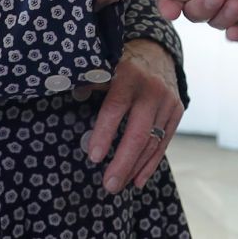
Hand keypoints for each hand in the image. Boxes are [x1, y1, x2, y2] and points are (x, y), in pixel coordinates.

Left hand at [87, 39, 182, 193]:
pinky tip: (138, 179)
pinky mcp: (177, 110)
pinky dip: (151, 163)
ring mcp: (167, 100)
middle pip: (138, 133)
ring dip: (135, 168)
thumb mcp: (102, 66)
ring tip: (118, 185)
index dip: (104, 133)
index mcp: (128, 75)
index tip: (93, 157)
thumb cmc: (120, 66)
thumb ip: (86, 81)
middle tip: (109, 185)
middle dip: (123, 162)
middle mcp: (151, 89)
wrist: (156, 52)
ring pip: (152, 142)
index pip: (115, 108)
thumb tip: (61, 91)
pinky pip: (164, 142)